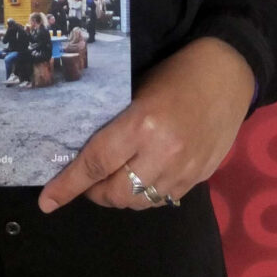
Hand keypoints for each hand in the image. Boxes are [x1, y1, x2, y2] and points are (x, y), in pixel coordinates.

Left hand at [37, 37, 253, 213]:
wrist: (229, 73)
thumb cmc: (176, 73)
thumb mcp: (136, 91)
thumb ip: (115, 124)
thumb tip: (84, 151)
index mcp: (142, 124)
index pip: (96, 163)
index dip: (68, 185)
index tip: (47, 201)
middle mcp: (163, 153)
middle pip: (116, 193)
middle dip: (95, 193)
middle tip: (88, 180)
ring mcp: (185, 170)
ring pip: (139, 203)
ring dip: (120, 196)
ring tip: (114, 179)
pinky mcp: (200, 178)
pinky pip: (163, 200)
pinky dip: (145, 194)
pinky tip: (142, 176)